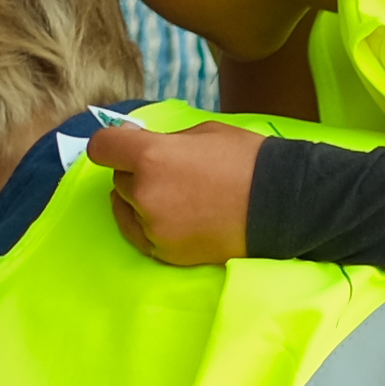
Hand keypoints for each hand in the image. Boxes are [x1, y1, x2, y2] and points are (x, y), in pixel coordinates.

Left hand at [92, 116, 260, 263]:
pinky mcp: (165, 252)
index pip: (102, 147)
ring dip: (143, 202)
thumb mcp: (202, 133)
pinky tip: (177, 217)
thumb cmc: (246, 160)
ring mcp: (154, 226)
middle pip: (119, 180)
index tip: (122, 147)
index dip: (112, 145)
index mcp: (152, 155)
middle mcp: (145, 192)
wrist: (282, 204)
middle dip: (136, 174)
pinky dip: (152, 225)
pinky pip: (141, 234)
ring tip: (180, 199)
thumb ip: (165, 141)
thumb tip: (141, 145)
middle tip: (171, 174)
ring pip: (128, 209)